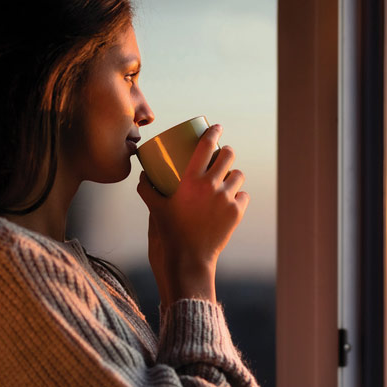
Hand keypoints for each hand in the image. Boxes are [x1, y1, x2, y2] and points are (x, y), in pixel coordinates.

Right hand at [137, 124, 248, 308]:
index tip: (216, 127)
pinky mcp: (236, 213)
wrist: (188, 260)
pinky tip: (233, 197)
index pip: (206, 145)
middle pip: (228, 156)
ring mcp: (226, 199)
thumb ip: (147, 190)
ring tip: (228, 178)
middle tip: (222, 155)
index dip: (214, 132)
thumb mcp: (155, 209)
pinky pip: (243, 196)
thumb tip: (142, 175)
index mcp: (191, 180)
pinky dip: (239, 195)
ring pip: (238, 175)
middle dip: (227, 152)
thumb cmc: (168, 234)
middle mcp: (211, 186)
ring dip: (234, 174)